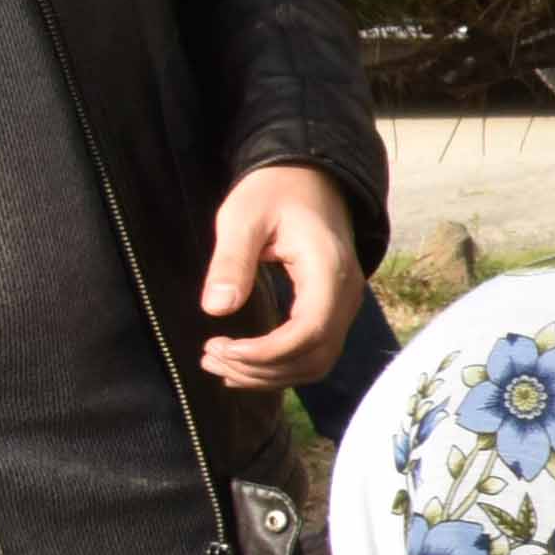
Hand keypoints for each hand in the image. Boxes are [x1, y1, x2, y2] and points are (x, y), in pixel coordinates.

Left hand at [198, 163, 364, 390]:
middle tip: (209, 355)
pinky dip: (279, 368)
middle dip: (260, 369)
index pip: (309, 332)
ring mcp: (343, 307)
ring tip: (218, 363)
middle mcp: (345, 297)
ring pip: (315, 363)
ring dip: (268, 374)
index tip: (220, 347)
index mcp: (328, 272)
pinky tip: (243, 364)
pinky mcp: (332, 311)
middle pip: (314, 357)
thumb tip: (216, 308)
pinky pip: (313, 353)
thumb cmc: (274, 193)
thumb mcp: (243, 218)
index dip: (265, 353)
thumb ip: (231, 261)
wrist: (310, 180)